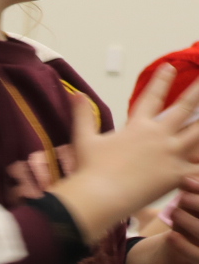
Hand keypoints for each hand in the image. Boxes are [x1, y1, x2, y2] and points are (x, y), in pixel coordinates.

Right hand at [54, 65, 198, 239]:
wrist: (99, 196)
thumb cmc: (89, 170)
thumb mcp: (83, 139)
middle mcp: (159, 136)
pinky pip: (198, 166)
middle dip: (197, 92)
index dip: (161, 81)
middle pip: (185, 108)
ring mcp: (171, 154)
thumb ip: (82, 115)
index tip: (169, 67)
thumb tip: (75, 94)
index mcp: (138, 127)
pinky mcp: (178, 174)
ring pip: (198, 133)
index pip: (152, 98)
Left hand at [125, 180, 198, 263]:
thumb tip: (185, 179)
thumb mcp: (191, 205)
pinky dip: (183, 247)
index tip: (186, 182)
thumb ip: (192, 193)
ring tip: (174, 214)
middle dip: (198, 205)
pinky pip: (197, 257)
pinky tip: (171, 236)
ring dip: (189, 223)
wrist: (184, 249)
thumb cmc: (191, 219)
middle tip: (181, 198)